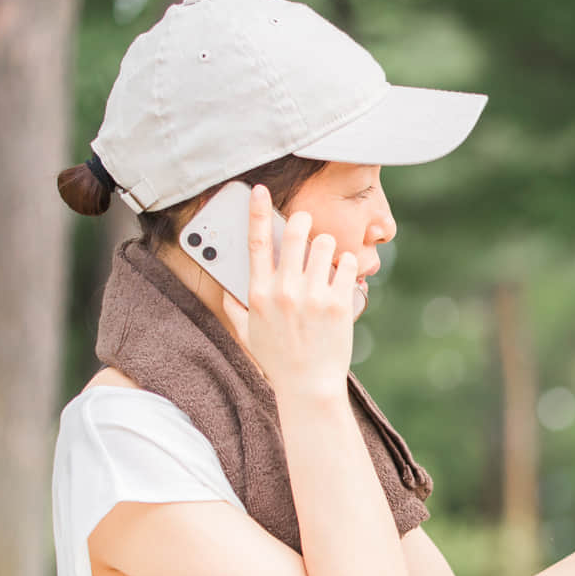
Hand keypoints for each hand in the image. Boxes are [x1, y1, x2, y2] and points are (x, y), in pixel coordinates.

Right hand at [225, 185, 360, 402]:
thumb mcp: (246, 332)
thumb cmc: (277, 359)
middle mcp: (284, 290)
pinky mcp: (339, 304)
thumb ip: (235, 306)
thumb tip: (227, 287)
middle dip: (302, 221)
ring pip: (324, 245)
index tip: (259, 190)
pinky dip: (347, 264)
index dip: (257, 211)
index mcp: (258, 292)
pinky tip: (343, 274)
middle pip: (295, 234)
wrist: (308, 386)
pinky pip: (347, 265)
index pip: (255, 242)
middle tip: (305, 222)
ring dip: (326, 245)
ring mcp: (313, 296)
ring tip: (326, 258)